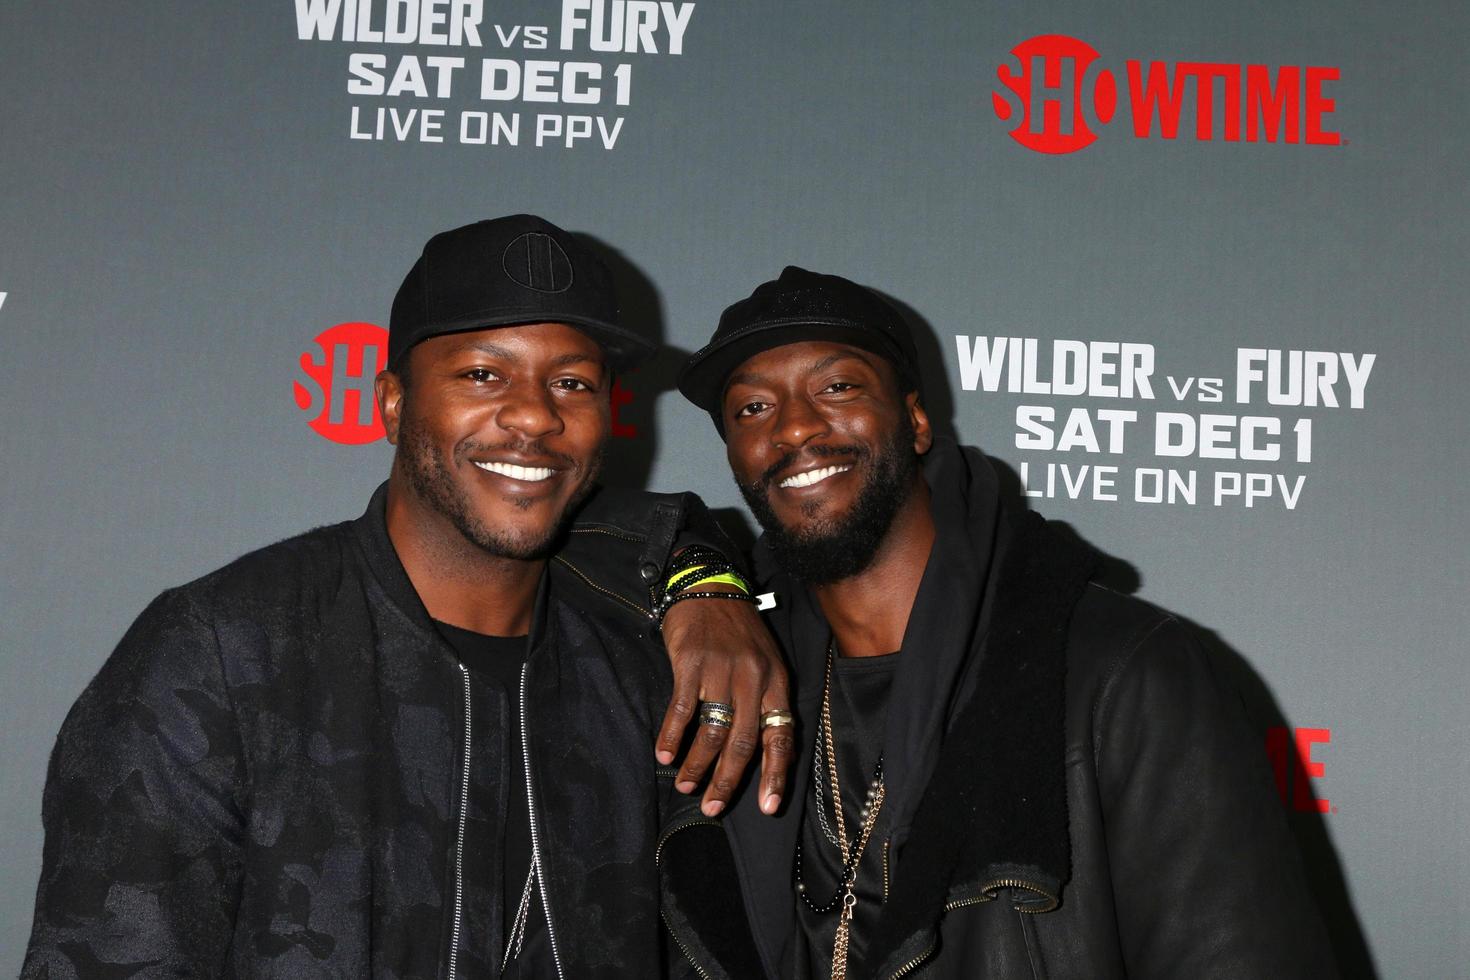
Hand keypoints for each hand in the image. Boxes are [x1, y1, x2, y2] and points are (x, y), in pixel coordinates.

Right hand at [658, 589, 791, 816]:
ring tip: (686, 786)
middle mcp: (753, 679)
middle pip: (743, 743)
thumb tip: (772, 753)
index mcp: (776, 682)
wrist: (711, 586)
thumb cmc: (738, 632)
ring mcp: (721, 671)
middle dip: (727, 782)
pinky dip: (672, 737)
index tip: (768, 807)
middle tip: (712, 808)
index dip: (776, 775)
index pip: (781, 736)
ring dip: (697, 766)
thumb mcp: (766, 662)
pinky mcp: (691, 663)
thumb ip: (768, 702)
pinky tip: (664, 755)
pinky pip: (682, 710)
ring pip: (712, 732)